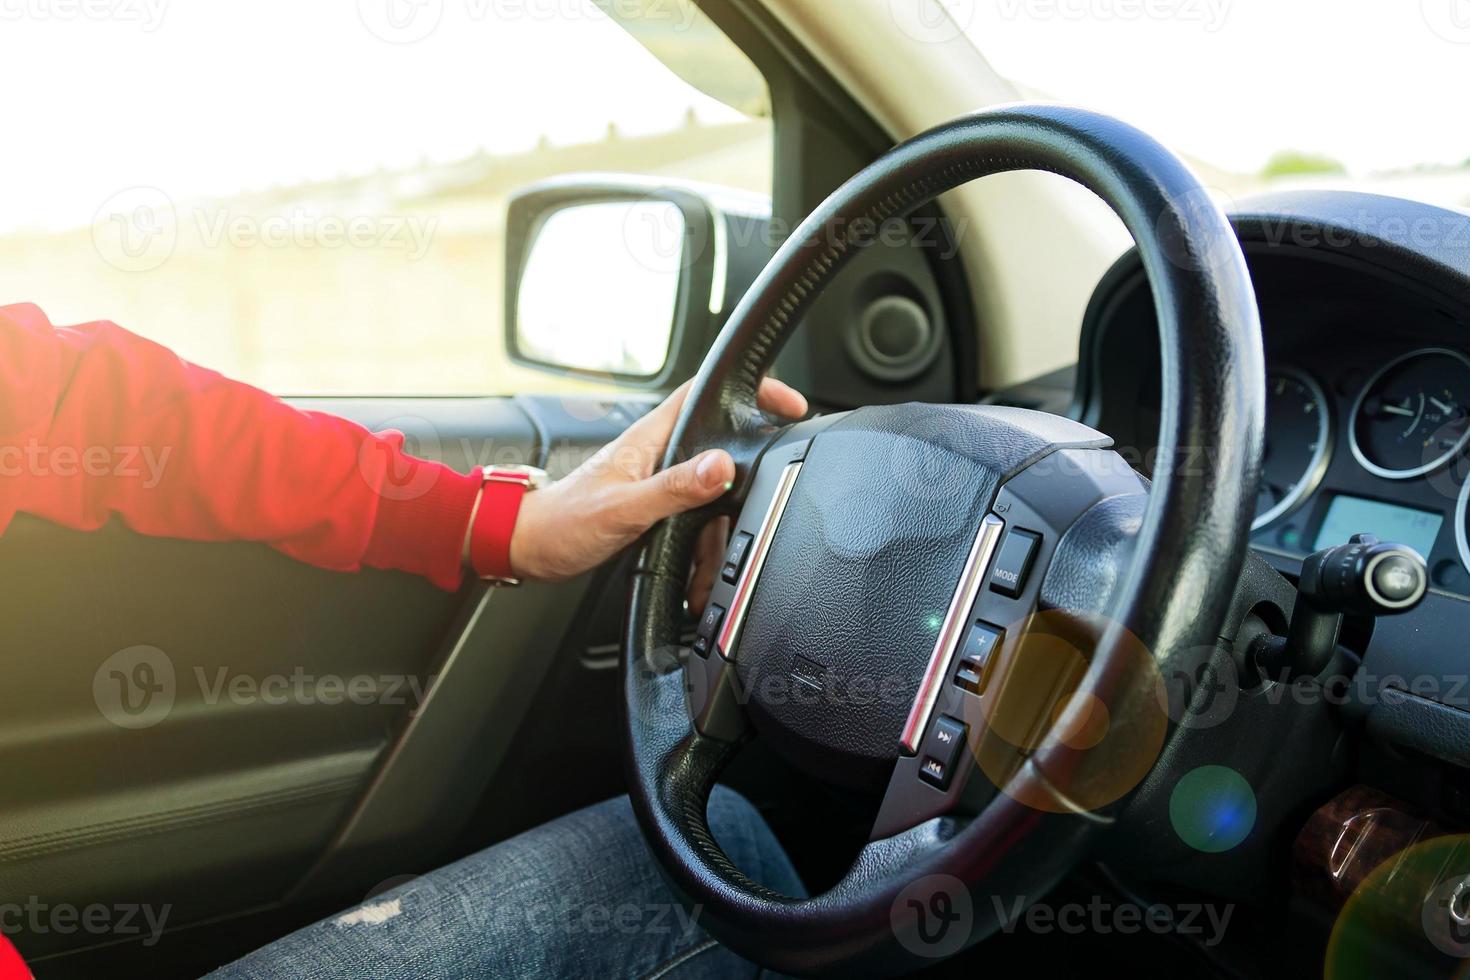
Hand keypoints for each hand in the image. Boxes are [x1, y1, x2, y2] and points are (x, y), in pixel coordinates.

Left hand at [508, 379, 807, 596]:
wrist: (530, 547)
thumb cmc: (562, 522)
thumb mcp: (624, 508)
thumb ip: (674, 487)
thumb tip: (721, 465)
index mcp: (653, 438)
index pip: (708, 395)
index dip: (751, 392)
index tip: (787, 404)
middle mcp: (660, 453)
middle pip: (722, 450)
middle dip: (748, 482)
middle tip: (767, 504)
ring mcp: (659, 480)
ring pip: (712, 496)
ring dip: (718, 534)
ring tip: (709, 570)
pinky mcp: (656, 506)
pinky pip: (695, 521)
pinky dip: (701, 550)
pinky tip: (696, 576)